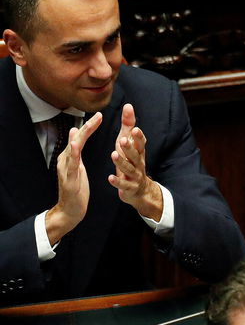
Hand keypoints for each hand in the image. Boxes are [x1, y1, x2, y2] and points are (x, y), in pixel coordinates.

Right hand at [46, 112, 102, 244]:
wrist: (70, 209)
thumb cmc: (75, 187)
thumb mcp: (77, 166)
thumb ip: (76, 151)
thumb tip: (75, 134)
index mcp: (70, 157)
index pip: (80, 137)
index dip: (89, 126)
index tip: (99, 114)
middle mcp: (65, 160)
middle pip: (76, 140)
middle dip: (87, 127)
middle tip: (98, 115)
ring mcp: (65, 170)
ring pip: (72, 149)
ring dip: (79, 136)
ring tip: (87, 125)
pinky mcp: (68, 179)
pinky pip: (70, 165)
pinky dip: (73, 154)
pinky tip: (75, 146)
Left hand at [109, 104, 163, 220]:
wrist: (139, 189)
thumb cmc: (132, 161)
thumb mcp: (130, 142)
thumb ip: (129, 125)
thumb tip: (128, 105)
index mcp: (139, 152)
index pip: (141, 143)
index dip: (138, 137)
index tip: (134, 129)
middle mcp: (139, 163)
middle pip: (135, 155)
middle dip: (129, 147)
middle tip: (122, 140)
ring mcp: (135, 175)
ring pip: (129, 168)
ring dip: (122, 162)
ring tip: (113, 155)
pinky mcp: (129, 187)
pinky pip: (123, 184)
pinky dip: (117, 181)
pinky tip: (110, 177)